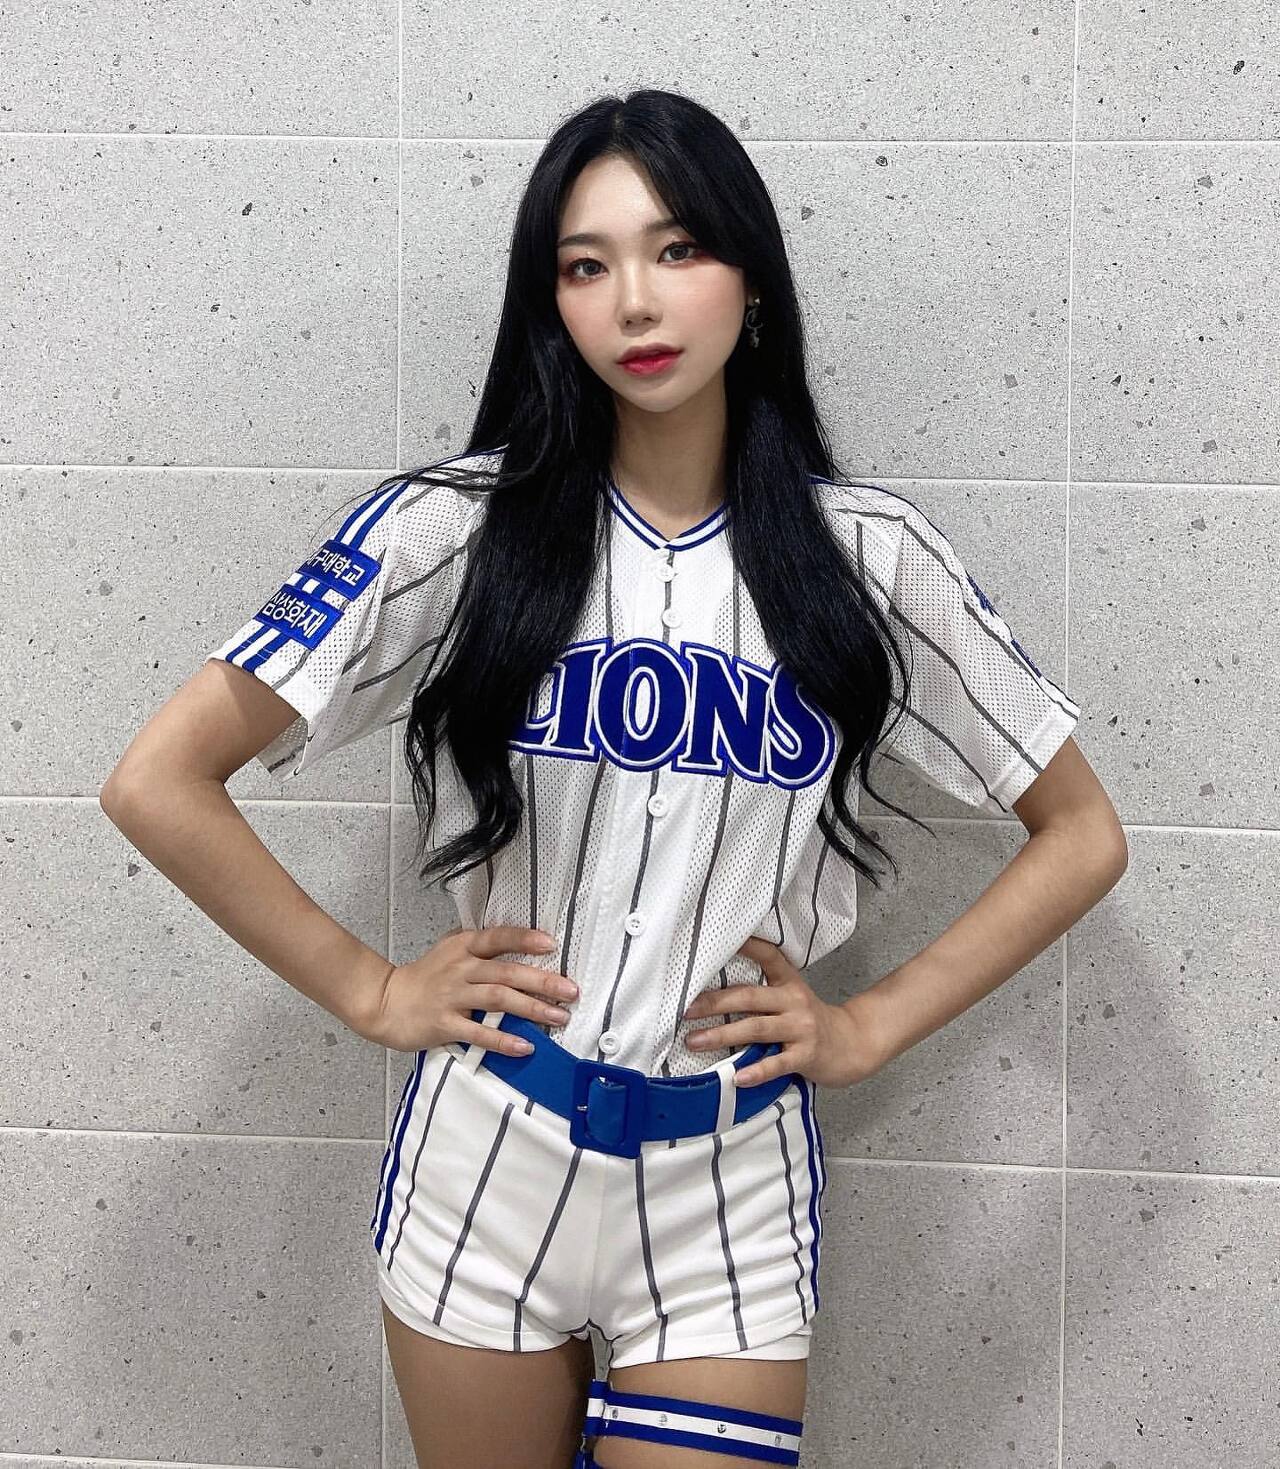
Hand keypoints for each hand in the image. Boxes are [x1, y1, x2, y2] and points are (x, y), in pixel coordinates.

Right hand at [356, 925, 579, 1054]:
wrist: (385, 1001)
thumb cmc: (424, 977)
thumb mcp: (450, 950)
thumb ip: (480, 947)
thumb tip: (521, 943)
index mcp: (463, 947)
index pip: (498, 938)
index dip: (525, 940)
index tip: (551, 945)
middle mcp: (460, 969)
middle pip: (507, 973)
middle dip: (542, 982)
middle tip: (570, 991)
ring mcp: (452, 997)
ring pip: (499, 1000)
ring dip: (532, 1009)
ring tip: (558, 1017)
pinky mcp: (444, 1024)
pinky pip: (479, 1033)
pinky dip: (503, 1040)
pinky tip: (525, 1046)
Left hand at [682, 934, 888, 1089]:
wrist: (854, 1045)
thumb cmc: (812, 1023)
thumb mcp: (793, 998)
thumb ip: (763, 994)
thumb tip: (716, 994)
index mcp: (789, 983)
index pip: (769, 956)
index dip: (748, 946)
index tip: (718, 941)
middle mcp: (794, 1001)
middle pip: (749, 997)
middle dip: (715, 1003)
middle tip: (686, 1010)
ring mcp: (801, 1028)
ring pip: (757, 1029)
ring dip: (722, 1034)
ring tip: (695, 1041)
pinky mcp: (807, 1055)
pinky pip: (778, 1063)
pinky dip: (757, 1070)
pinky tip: (738, 1078)